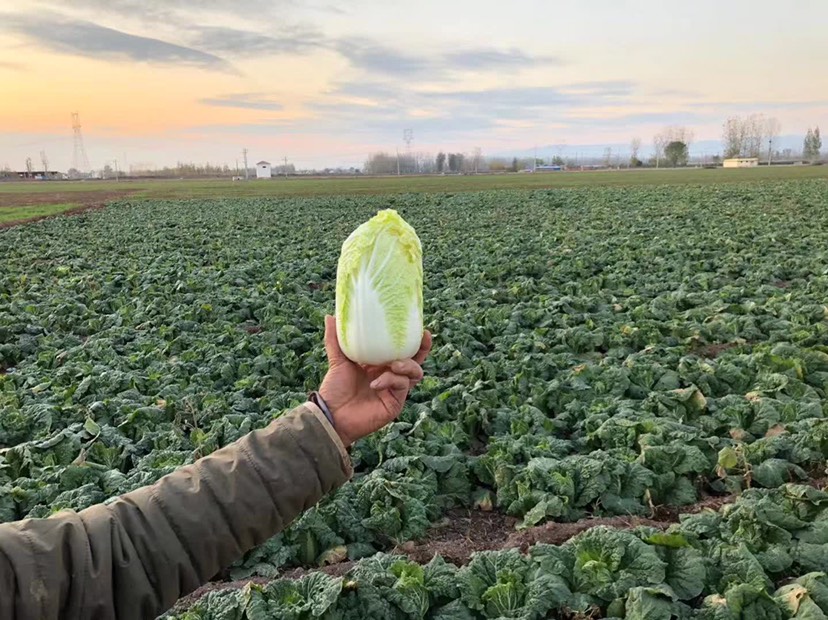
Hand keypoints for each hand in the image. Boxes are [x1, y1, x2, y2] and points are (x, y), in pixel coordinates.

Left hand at [318, 315, 431, 446]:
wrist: (331, 414)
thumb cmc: (335, 389)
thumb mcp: (337, 360)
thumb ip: (335, 340)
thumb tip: (330, 316)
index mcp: (380, 364)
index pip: (401, 349)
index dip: (412, 339)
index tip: (418, 326)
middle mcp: (390, 375)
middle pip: (415, 360)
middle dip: (423, 349)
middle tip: (423, 337)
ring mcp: (394, 390)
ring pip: (414, 373)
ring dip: (407, 365)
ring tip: (394, 363)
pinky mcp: (395, 403)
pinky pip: (401, 386)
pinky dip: (390, 380)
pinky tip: (376, 383)